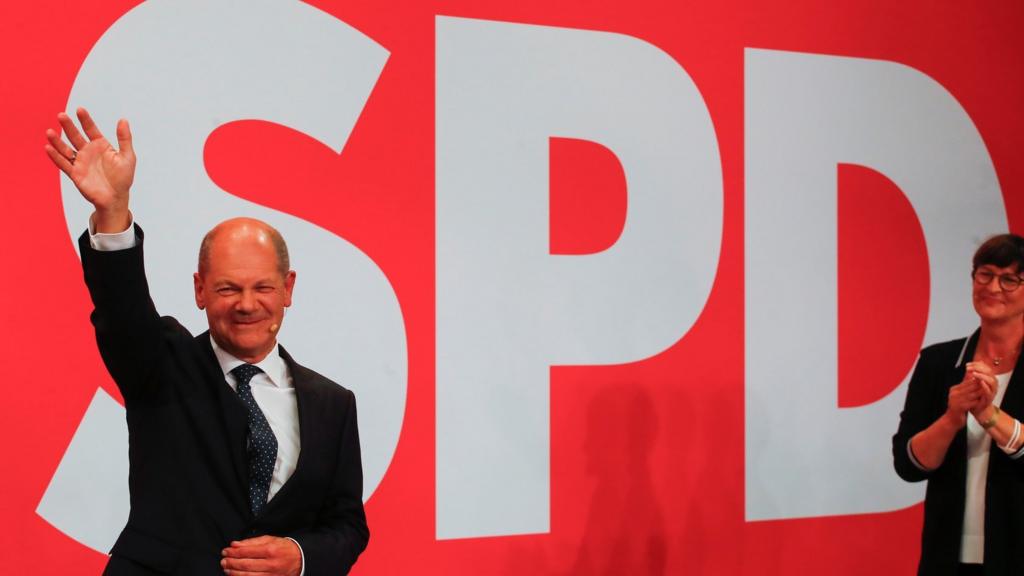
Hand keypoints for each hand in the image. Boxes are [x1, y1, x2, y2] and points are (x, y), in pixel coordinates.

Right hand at [44, 107, 134, 231]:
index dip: (85, 120)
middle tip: (61, 115)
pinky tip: (48, 147)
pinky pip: (63, 163)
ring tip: (50, 132)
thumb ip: (124, 139)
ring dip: (57, 141)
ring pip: (66, 149)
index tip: (80, 110)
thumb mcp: (128, 157)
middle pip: (75, 136)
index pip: (91, 129)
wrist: (116, 198)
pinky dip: (55, 156)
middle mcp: (88, 152)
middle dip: (68, 126)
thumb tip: (123, 120)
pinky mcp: (75, 173)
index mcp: (101, 146)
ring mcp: (80, 162)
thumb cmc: (123, 178)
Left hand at [221, 535, 301, 575]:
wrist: (300, 560)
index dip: (233, 551)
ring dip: (234, 573)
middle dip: (231, 563)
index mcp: (270, 550)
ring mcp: (271, 575)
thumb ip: (252, 542)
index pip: (247, 551)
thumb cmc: (284, 548)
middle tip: (223, 560)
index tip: (226, 550)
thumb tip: (235, 544)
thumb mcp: (270, 539)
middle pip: (245, 564)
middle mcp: (271, 564)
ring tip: (226, 568)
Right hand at [945, 369, 987, 428]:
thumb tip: (970, 374)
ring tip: (989, 393)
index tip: (986, 381)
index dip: (978, 381)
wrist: (952, 420)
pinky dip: (980, 402)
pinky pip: (973, 403)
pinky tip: (985, 402)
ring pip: (973, 394)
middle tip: (990, 386)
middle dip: (981, 387)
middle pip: (970, 387)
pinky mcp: (960, 407)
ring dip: (981, 394)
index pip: (967, 382)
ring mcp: (956, 400)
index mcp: (954, 389)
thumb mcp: (960, 395)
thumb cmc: (958, 407)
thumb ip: (965, 385)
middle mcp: (954, 393)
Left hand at [965, 361, 996, 417]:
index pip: (986, 368)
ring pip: (991, 381)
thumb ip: (972, 376)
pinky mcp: (990, 398)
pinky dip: (985, 386)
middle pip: (989, 372)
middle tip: (968, 368)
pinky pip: (989, 391)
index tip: (967, 364)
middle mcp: (992, 384)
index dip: (977, 364)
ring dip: (983, 376)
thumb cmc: (976, 397)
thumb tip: (970, 365)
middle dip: (979, 368)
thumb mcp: (972, 384)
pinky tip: (980, 382)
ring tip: (974, 373)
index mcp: (989, 379)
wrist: (978, 410)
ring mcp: (992, 391)